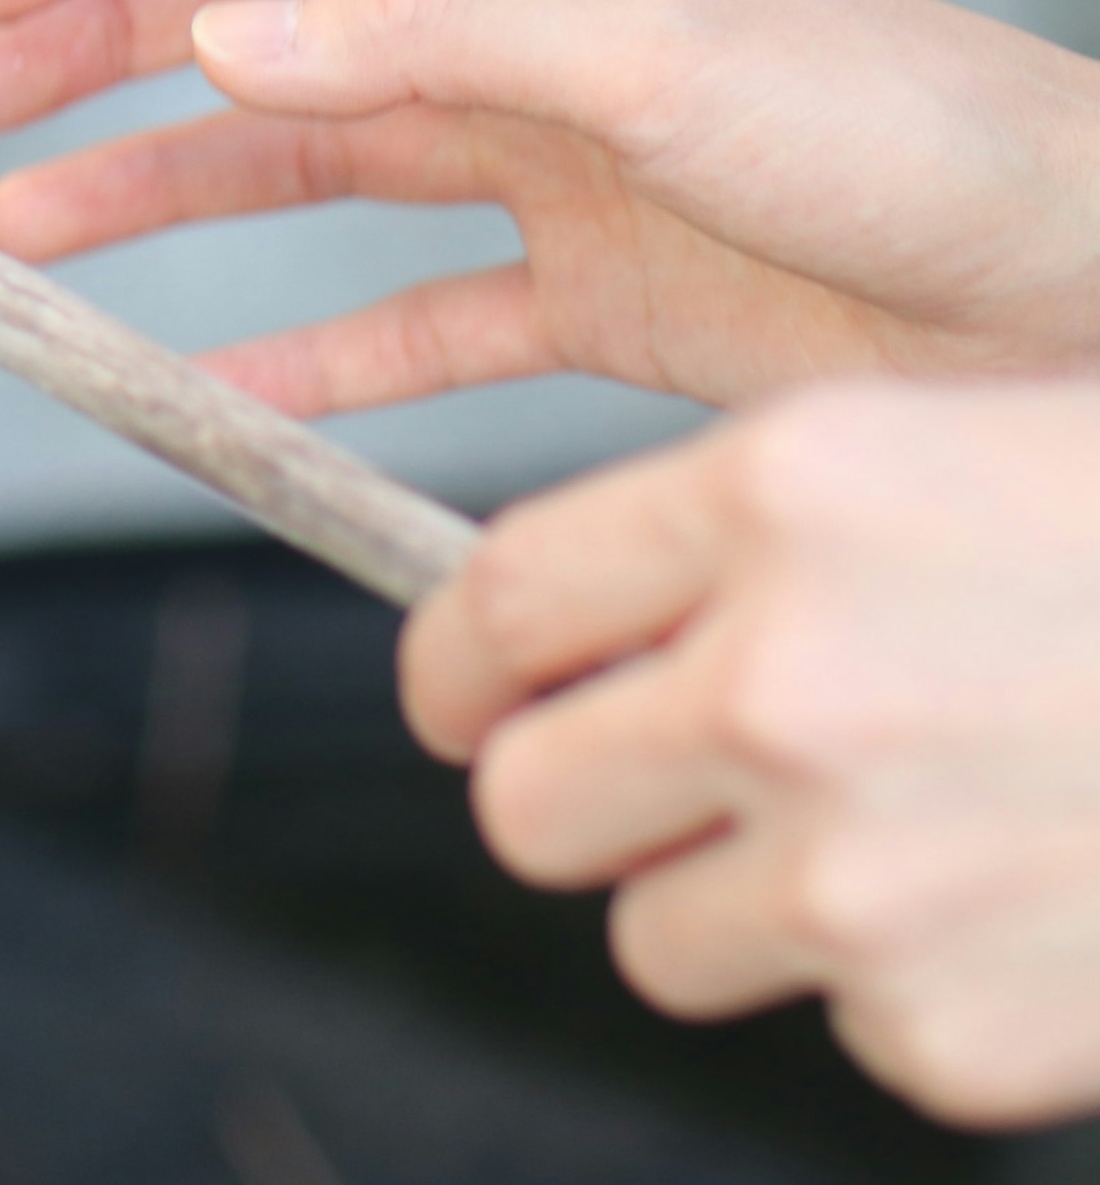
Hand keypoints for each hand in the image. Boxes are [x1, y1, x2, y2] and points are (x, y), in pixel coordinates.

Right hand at [0, 0, 1099, 414]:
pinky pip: (408, 323)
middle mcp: (522, 28)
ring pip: (305, 166)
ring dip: (163, 190)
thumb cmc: (918, 137)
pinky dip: (304, 356)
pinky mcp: (597, 294)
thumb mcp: (662, 54)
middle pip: (257, 15)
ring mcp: (552, 162)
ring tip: (33, 239)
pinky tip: (215, 389)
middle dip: (102, 47)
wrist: (1089, 300)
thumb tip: (223, 44)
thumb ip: (431, 38)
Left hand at [410, 382, 1099, 1126]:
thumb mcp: (939, 458)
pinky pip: (838, 1022)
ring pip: (656, 935)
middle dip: (576, 799)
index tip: (470, 697)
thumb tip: (557, 635)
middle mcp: (786, 677)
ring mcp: (856, 866)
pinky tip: (1024, 902)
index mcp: (779, 497)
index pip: (490, 608)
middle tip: (660, 787)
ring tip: (894, 836)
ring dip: (738, 903)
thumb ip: (738, 541)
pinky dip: (910, 989)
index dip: (457, 671)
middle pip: (525, 799)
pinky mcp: (937, 1022)